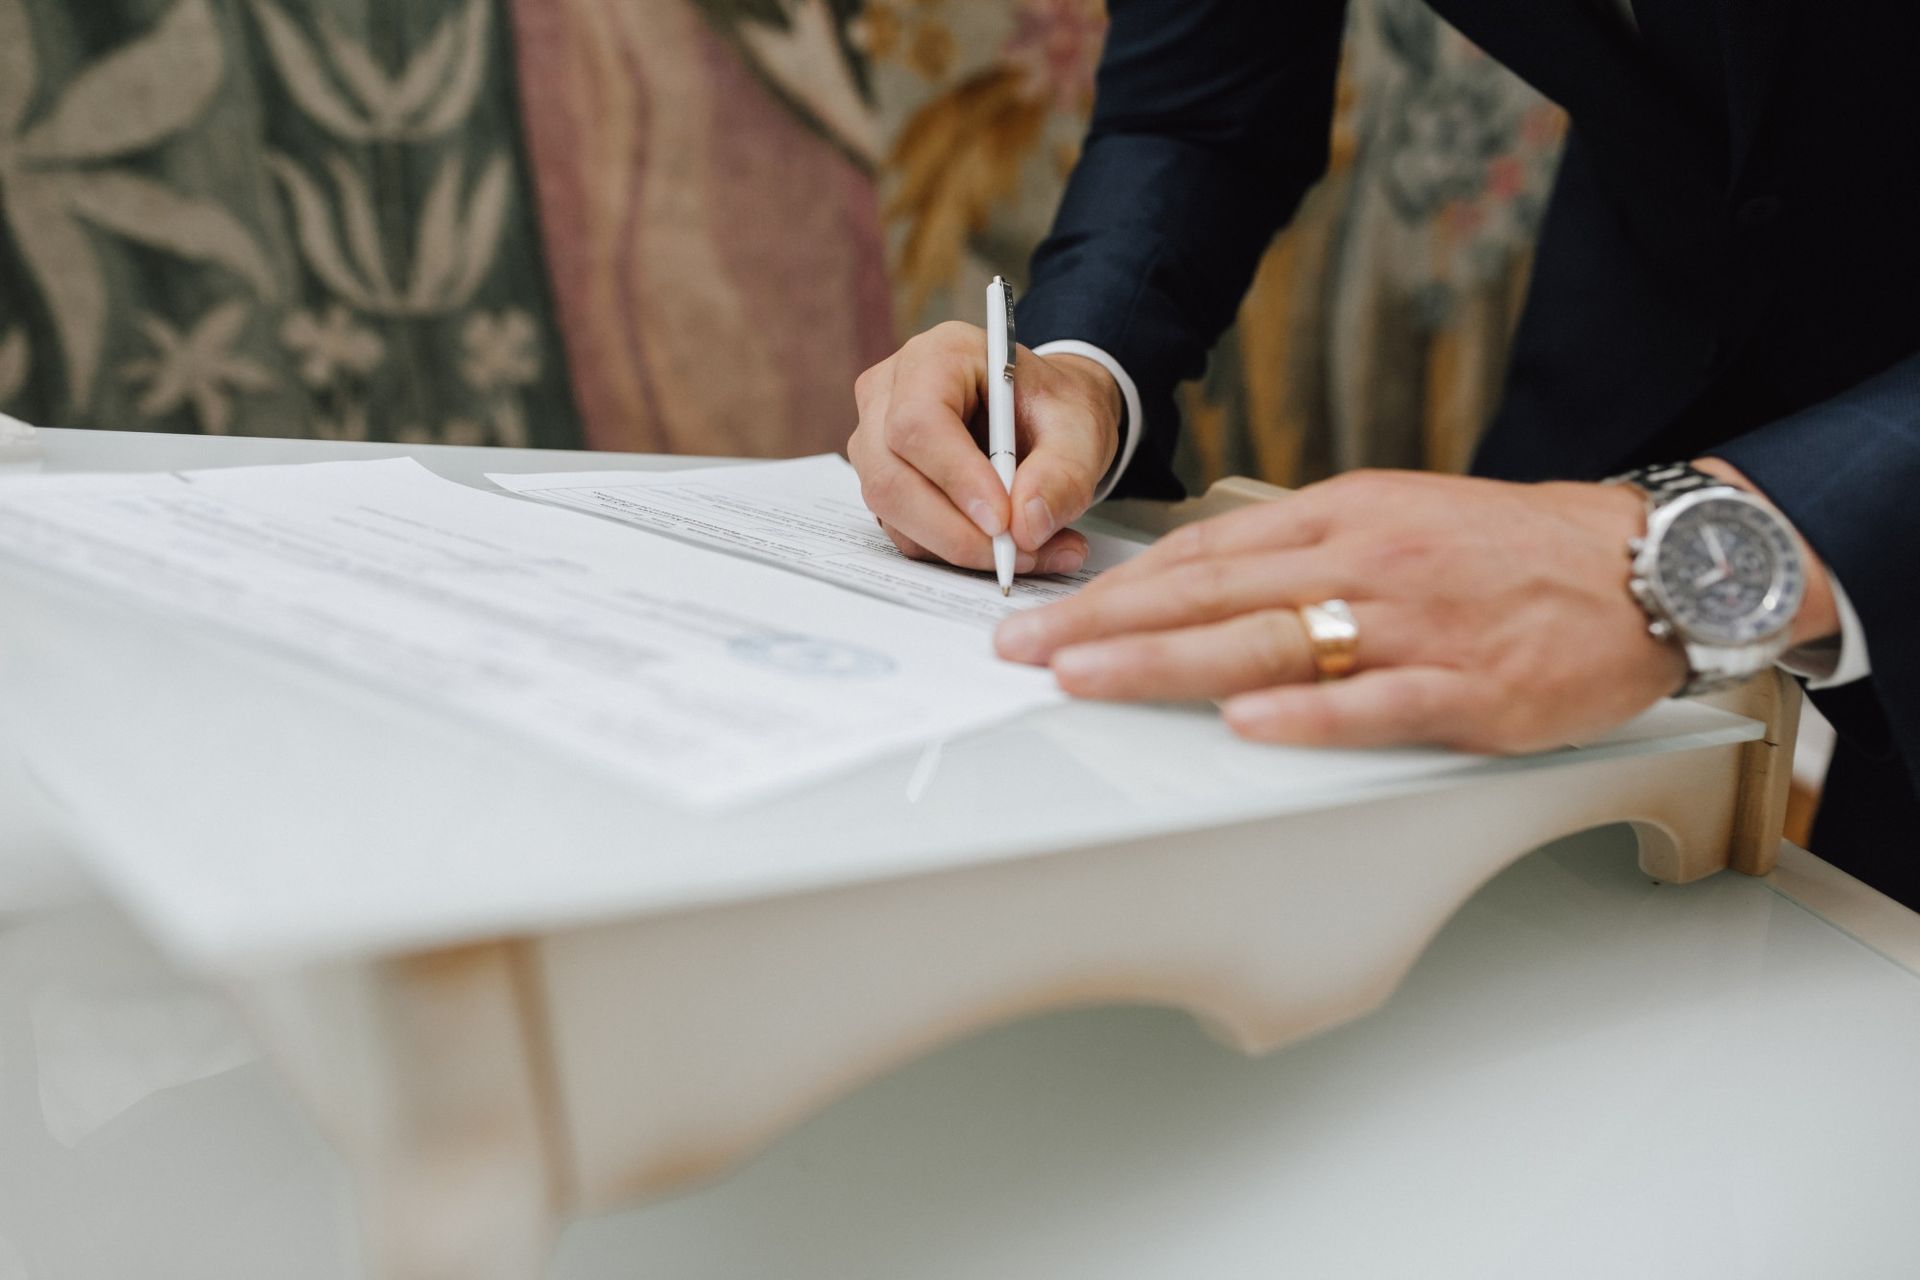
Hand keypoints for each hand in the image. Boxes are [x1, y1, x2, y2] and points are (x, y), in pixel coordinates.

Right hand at [848, 322, 1121, 575]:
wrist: (1043, 416)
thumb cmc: (1053, 408)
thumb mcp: (1080, 430)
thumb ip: (1063, 474)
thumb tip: (1027, 525)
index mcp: (936, 356)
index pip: (919, 421)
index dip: (956, 477)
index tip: (1003, 521)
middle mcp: (889, 395)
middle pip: (892, 478)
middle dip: (957, 531)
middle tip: (1019, 553)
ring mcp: (877, 442)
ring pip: (894, 513)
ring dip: (962, 548)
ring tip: (1037, 550)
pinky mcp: (885, 484)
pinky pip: (906, 533)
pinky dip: (956, 553)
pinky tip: (1010, 547)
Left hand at [993, 470, 1689, 752]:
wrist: (1638, 563)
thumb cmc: (1502, 547)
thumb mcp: (1390, 517)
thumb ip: (1297, 549)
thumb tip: (1199, 582)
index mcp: (1339, 517)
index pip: (1202, 554)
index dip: (1113, 588)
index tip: (1043, 616)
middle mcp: (1364, 561)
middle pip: (1212, 594)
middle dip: (1106, 627)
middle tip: (1023, 653)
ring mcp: (1415, 624)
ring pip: (1273, 642)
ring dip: (1170, 663)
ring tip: (1087, 681)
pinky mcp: (1471, 686)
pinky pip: (1377, 702)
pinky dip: (1310, 715)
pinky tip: (1247, 725)